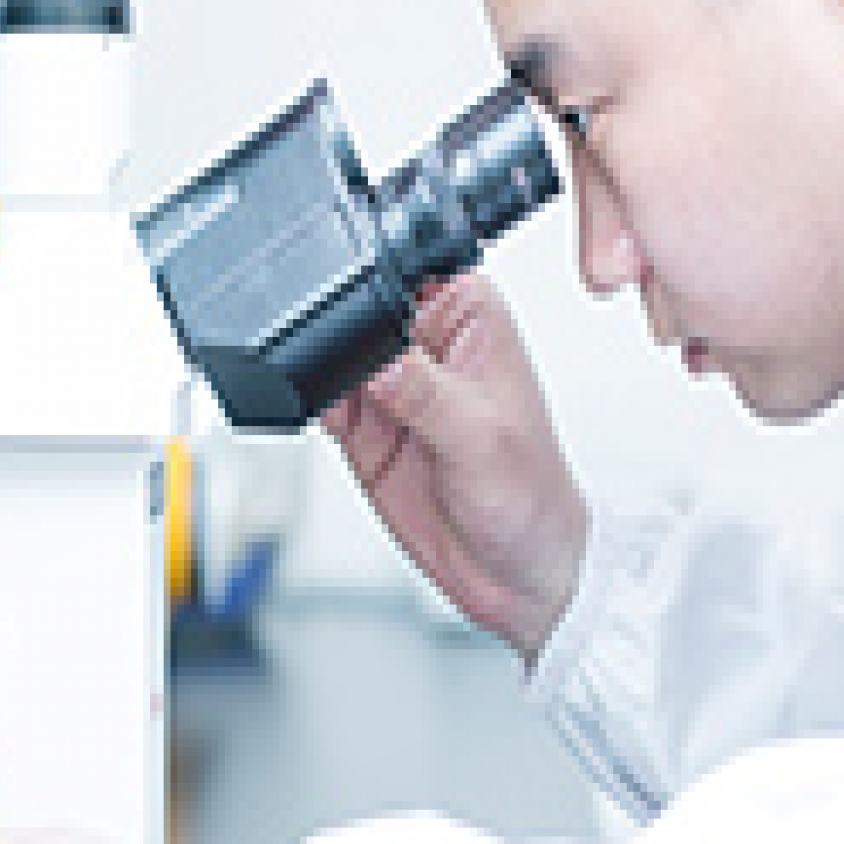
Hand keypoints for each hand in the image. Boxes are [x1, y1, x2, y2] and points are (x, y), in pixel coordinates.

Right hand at [323, 272, 587, 661]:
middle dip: (344, 331)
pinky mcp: (362, 423)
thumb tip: (380, 361)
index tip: (368, 320)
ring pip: (333, 351)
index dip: (381, 281)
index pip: (410, 270)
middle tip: (357, 374)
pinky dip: (312, 403)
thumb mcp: (484, 440)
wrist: (514, 573)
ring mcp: (390, 383)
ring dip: (324, 369)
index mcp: (471, 316)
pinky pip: (320, 397)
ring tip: (354, 409)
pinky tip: (332, 422)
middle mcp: (428, 341)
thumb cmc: (531, 494)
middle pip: (360, 307)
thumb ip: (427, 395)